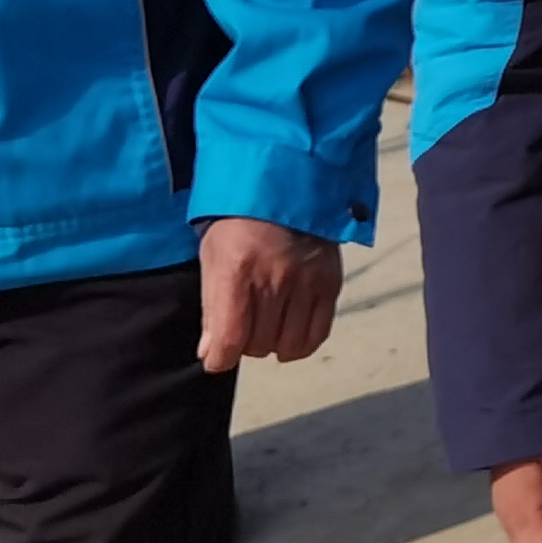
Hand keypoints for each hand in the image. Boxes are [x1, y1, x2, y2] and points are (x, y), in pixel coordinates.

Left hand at [195, 218, 342, 373]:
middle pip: (258, 345)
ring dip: (273, 344)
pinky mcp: (330, 284)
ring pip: (288, 345)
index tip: (217, 358)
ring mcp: (307, 283)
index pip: (231, 339)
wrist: (288, 183)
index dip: (220, 359)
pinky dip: (301, 343)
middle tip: (242, 328)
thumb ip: (213, 307)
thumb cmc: (239, 220)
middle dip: (244, 345)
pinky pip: (317, 334)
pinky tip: (290, 333)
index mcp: (238, 270)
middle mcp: (275, 279)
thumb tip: (211, 353)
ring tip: (267, 327)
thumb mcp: (212, 255)